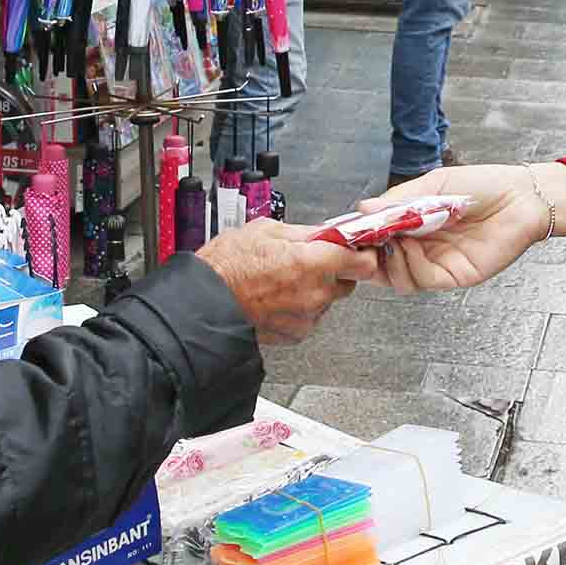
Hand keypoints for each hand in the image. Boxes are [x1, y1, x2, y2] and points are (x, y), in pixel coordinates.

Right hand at [194, 220, 379, 344]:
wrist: (202, 303)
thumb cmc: (225, 267)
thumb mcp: (265, 230)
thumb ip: (303, 232)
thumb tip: (324, 231)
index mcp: (311, 262)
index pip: (363, 261)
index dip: (361, 252)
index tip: (354, 247)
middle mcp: (314, 293)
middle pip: (348, 281)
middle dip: (335, 269)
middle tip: (310, 260)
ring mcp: (306, 317)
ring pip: (327, 300)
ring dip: (315, 289)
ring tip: (283, 279)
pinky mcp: (295, 334)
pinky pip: (310, 317)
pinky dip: (301, 308)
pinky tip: (277, 297)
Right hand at [356, 164, 565, 292]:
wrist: (522, 197)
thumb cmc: (483, 186)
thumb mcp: (434, 186)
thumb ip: (398, 201)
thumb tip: (363, 208)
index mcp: (414, 225)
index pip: (378, 239)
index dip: (359, 239)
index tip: (342, 232)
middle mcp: (422, 248)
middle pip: (382, 265)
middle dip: (365, 256)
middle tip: (357, 243)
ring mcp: (437, 264)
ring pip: (397, 278)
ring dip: (387, 261)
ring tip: (388, 239)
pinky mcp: (454, 276)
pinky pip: (421, 279)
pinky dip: (408, 264)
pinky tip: (409, 245)